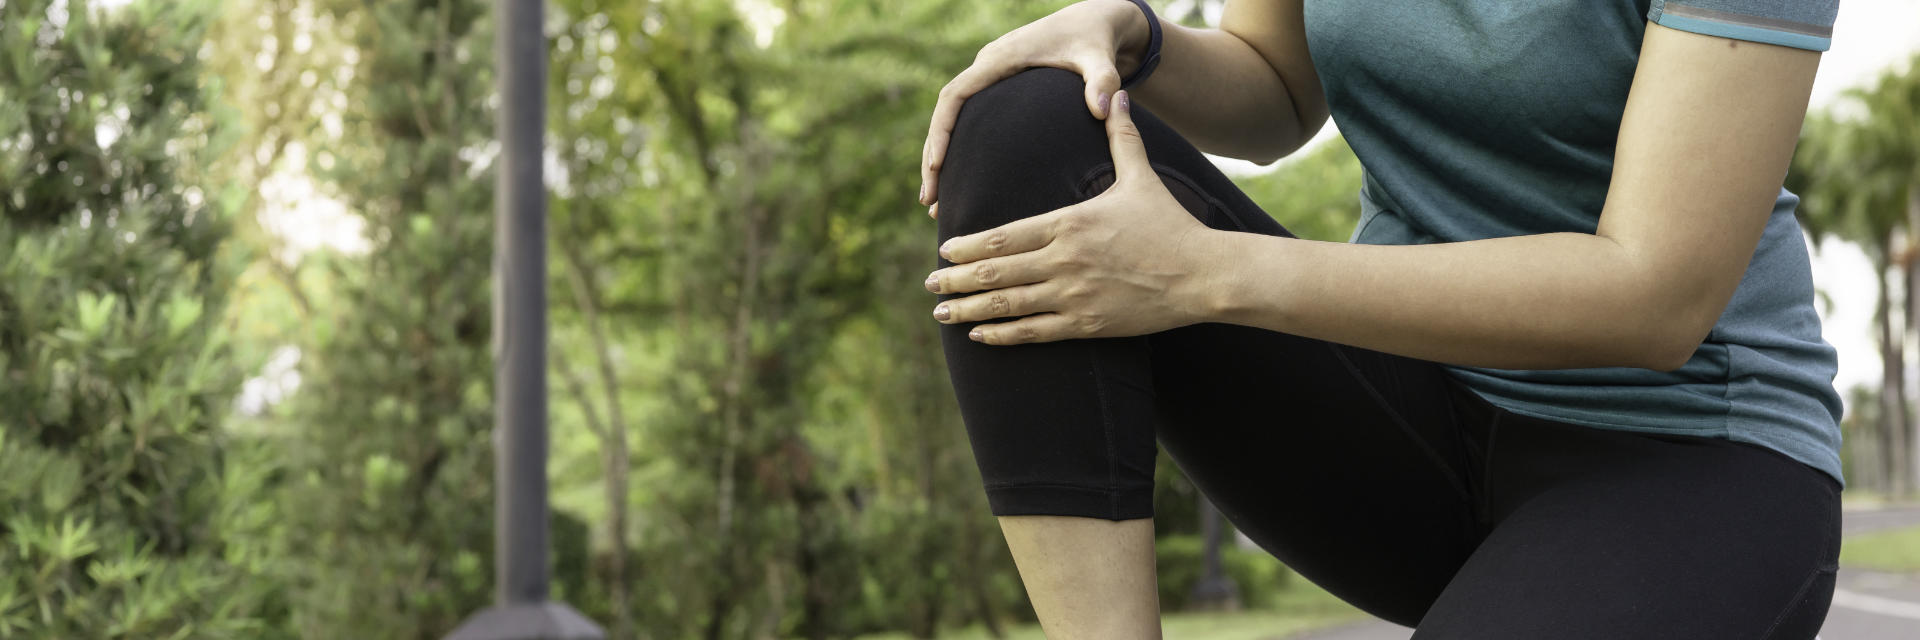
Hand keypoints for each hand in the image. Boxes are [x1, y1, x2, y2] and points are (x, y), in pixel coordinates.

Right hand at [920, 0, 1151, 217]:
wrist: (1094, 24)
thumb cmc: (1095, 40)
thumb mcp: (1100, 58)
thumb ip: (1102, 80)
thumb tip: (1102, 109)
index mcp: (1001, 58)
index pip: (955, 95)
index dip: (942, 131)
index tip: (936, 165)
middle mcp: (988, 66)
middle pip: (945, 112)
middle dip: (933, 155)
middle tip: (931, 199)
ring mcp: (990, 76)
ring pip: (951, 118)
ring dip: (939, 157)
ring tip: (936, 203)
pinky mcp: (997, 88)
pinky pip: (967, 120)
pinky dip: (957, 150)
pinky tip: (958, 182)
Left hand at [924, 91, 1219, 344]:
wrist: (1203, 273)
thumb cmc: (1169, 223)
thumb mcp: (1140, 176)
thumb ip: (1121, 137)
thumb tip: (1116, 96)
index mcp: (1069, 223)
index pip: (1005, 236)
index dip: (970, 245)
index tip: (944, 250)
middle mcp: (1065, 260)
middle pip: (997, 272)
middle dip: (957, 279)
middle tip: (930, 283)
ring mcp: (1074, 294)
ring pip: (1009, 305)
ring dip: (969, 309)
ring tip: (941, 311)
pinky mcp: (1088, 323)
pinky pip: (1035, 331)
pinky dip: (1003, 334)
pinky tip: (979, 335)